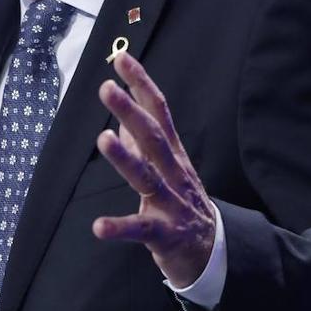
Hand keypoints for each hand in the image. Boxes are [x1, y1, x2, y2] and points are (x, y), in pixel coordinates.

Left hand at [93, 52, 215, 287]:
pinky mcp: (164, 233)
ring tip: (103, 139)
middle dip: (130, 111)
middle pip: (153, 137)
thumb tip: (120, 119)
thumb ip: (143, 145)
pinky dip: (119, 227)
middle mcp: (173, 172)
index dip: (141, 84)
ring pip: (147, 177)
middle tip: (107, 88)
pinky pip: (140, 230)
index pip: (158, 111)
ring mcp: (170, 202)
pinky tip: (98, 227)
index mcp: (173, 154)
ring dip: (125, 158)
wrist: (212, 251)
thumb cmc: (182, 204)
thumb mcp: (167, 169)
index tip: (121, 59)